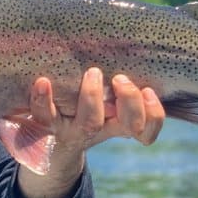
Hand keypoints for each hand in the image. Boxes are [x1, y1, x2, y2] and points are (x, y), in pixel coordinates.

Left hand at [14, 68, 164, 197]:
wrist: (44, 150)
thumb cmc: (78, 116)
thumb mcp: (100, 107)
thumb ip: (115, 89)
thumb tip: (138, 47)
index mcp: (115, 125)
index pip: (145, 130)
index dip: (154, 116)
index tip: (150, 91)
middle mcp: (97, 130)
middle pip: (126, 125)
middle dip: (131, 101)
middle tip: (121, 79)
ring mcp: (72, 130)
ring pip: (90, 122)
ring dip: (94, 97)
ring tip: (94, 72)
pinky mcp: (44, 126)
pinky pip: (44, 115)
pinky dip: (43, 99)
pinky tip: (43, 82)